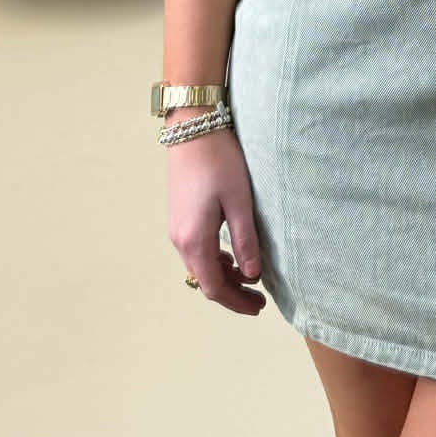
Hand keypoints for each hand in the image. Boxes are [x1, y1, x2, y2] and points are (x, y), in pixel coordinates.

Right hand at [166, 126, 266, 316]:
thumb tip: (251, 276)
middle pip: (205, 280)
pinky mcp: (179, 217)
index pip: (213, 287)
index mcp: (195, 240)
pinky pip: (196, 250)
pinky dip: (214, 260)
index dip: (236, 303)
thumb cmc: (218, 162)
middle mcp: (180, 240)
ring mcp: (177, 229)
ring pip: (200, 266)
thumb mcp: (239, 202)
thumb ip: (246, 241)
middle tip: (259, 299)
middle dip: (231, 293)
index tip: (258, 308)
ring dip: (223, 277)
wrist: (191, 128)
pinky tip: (231, 255)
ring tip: (249, 278)